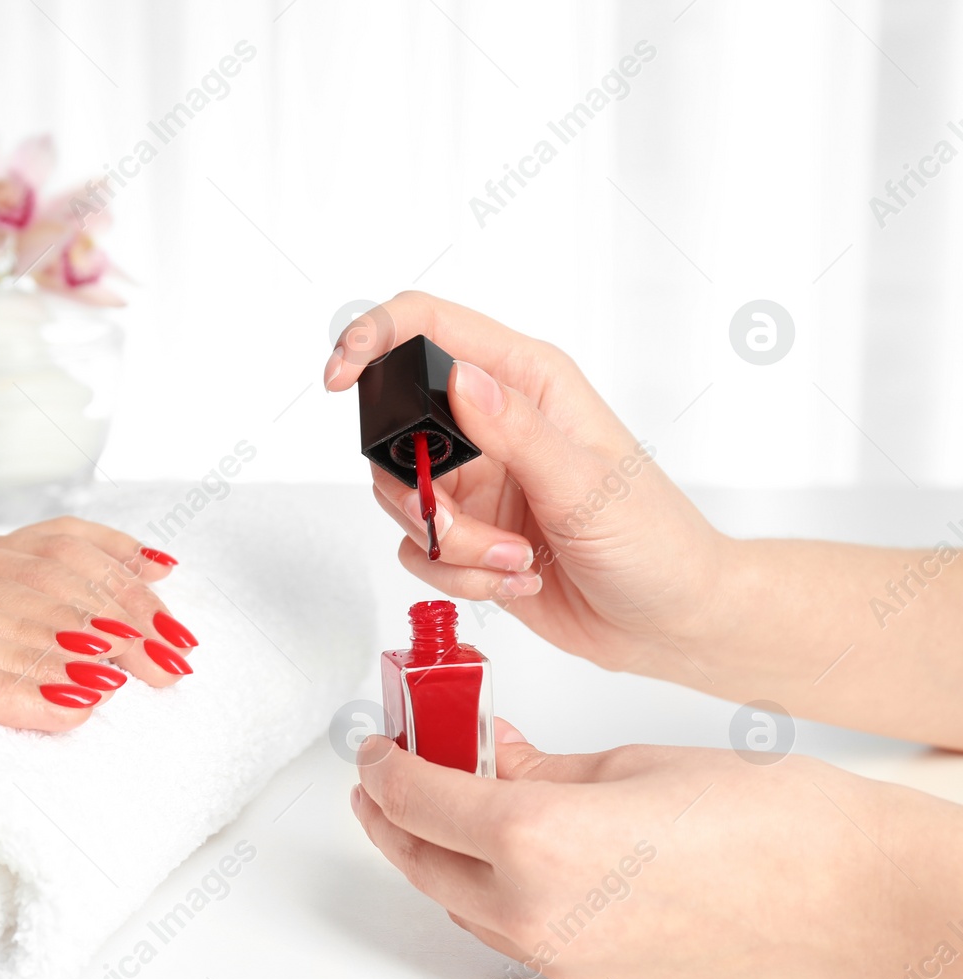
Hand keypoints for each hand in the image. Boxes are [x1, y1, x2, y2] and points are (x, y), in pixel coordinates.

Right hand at [324, 292, 725, 676]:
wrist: (669, 620)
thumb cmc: (655, 541)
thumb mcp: (586, 483)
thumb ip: (516, 430)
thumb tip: (458, 377)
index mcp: (527, 382)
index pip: (431, 326)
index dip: (374, 337)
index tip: (340, 376)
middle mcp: (494, 424)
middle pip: (397, 428)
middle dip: (416, 488)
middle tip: (459, 522)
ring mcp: (479, 480)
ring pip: (403, 498)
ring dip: (450, 543)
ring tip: (512, 559)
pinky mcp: (469, 533)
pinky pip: (420, 549)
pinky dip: (457, 575)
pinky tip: (514, 578)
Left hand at [350, 723, 962, 978]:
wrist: (857, 899)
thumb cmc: (769, 823)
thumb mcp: (630, 764)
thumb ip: (539, 766)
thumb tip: (489, 756)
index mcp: (536, 841)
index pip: (415, 799)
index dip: (383, 763)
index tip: (378, 740)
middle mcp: (536, 912)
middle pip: (418, 860)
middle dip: (390, 810)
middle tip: (387, 768)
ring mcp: (562, 958)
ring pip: (457, 902)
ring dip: (436, 851)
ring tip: (448, 798)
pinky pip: (507, 932)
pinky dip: (485, 888)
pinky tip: (508, 848)